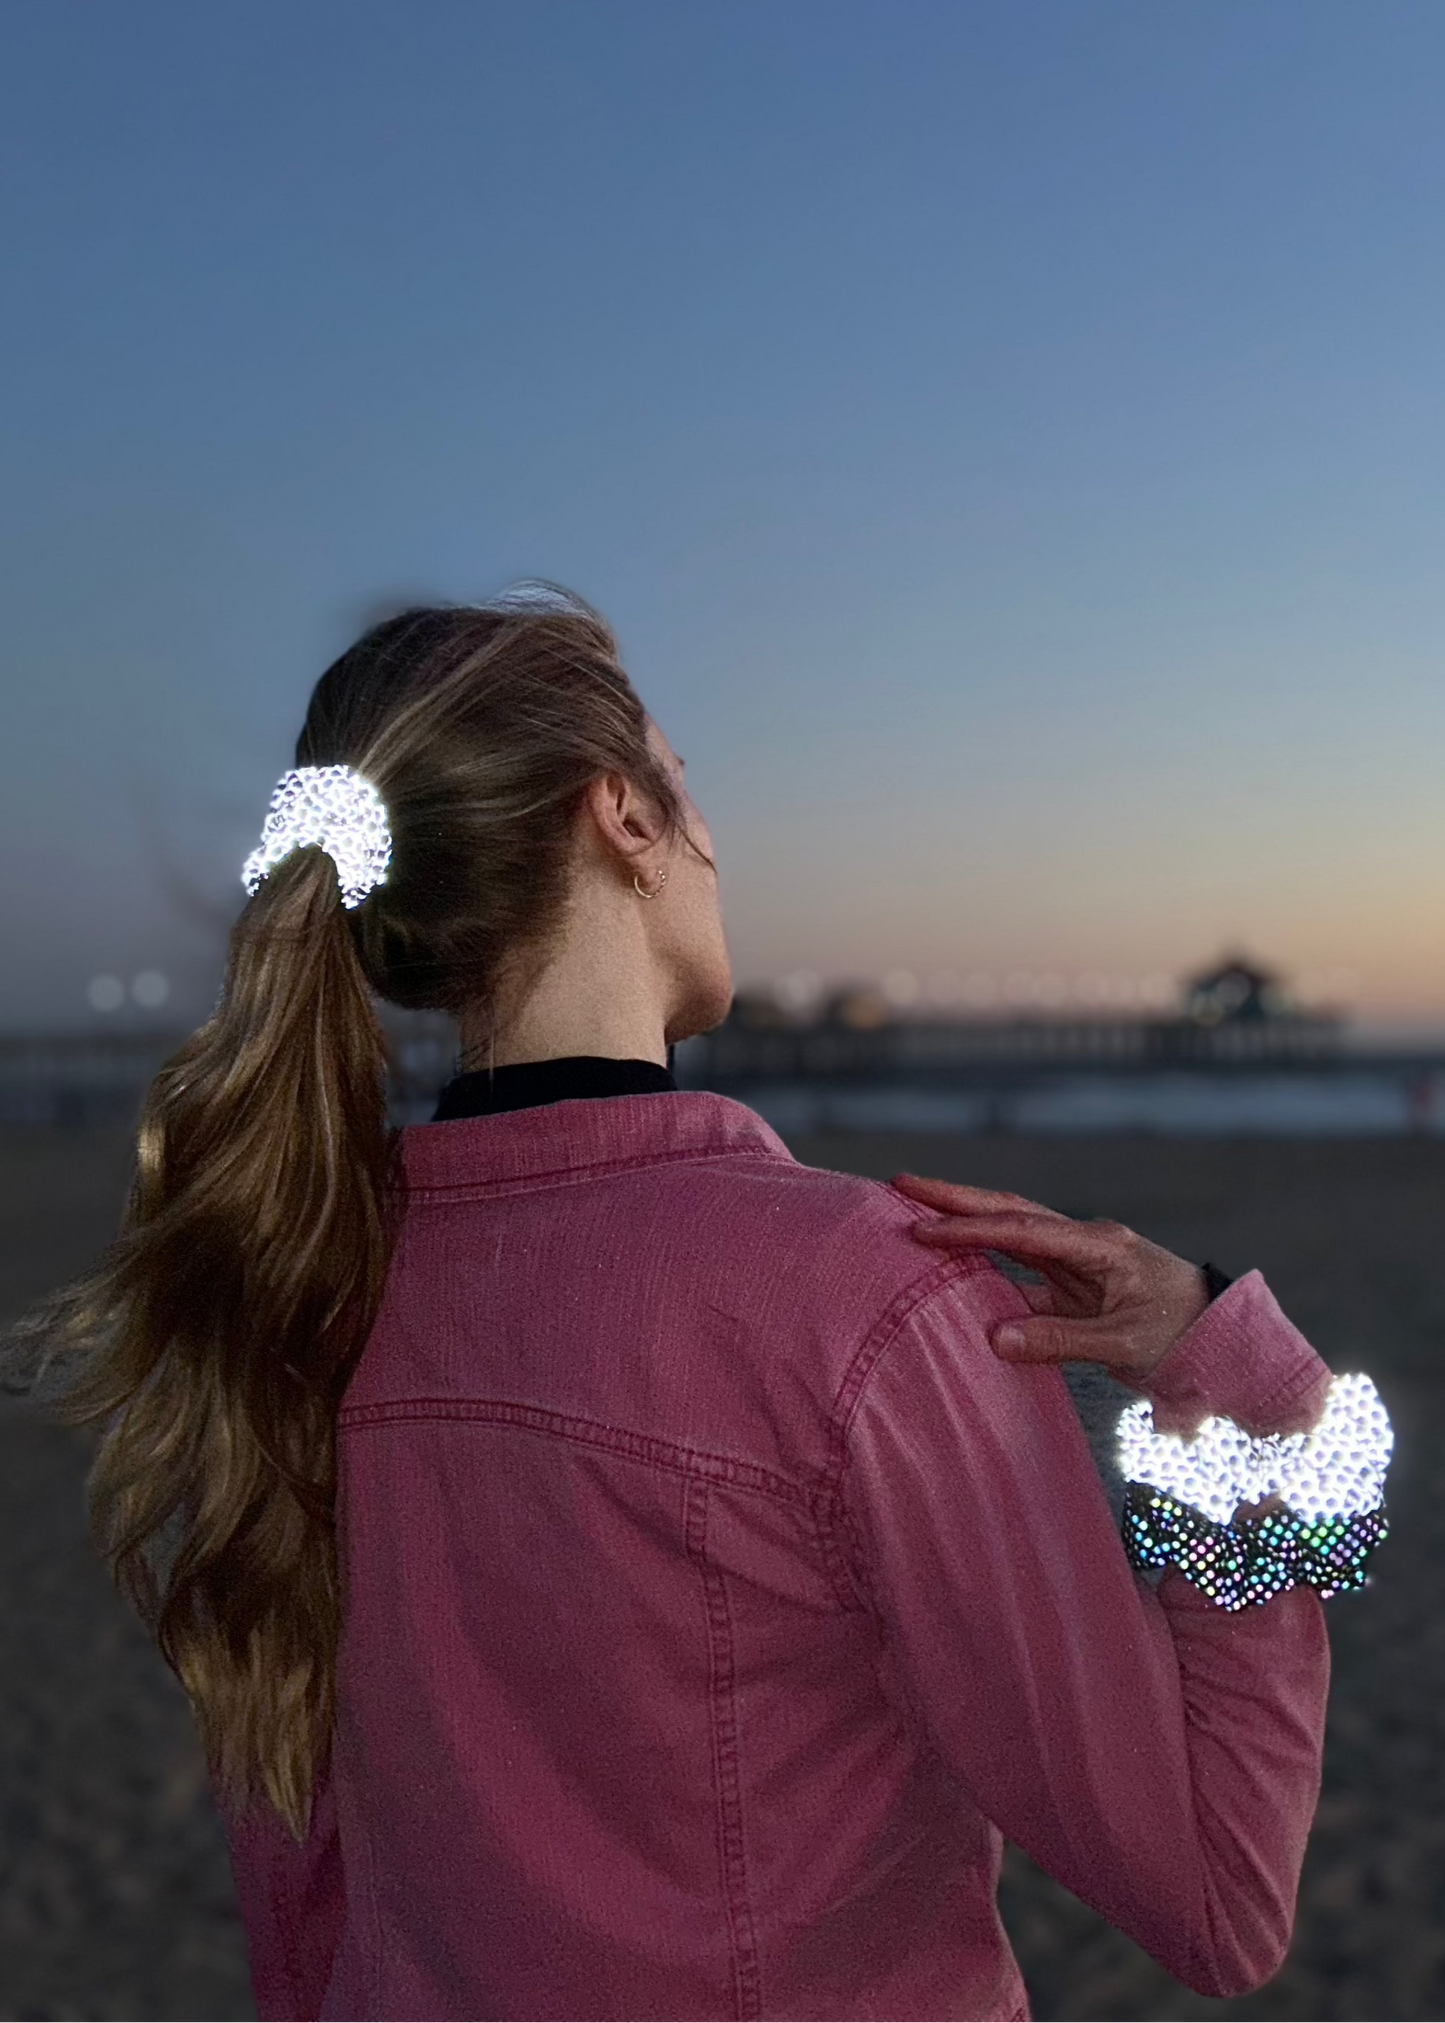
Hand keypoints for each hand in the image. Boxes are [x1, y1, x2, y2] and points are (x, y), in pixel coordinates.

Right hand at [890, 1173, 1210, 1382]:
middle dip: (956, 1199)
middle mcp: (1086, 1242)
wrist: (1227, 1342)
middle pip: (1010, 1211)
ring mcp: (1080, 1260)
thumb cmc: (1185, 1338)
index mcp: (1101, 1245)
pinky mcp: (1076, 1284)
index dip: (968, 1229)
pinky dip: (983, 1265)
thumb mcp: (1127, 1344)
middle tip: (900, 1184)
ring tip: (913, 1214)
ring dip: (965, 1223)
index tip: (921, 1230)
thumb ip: (1060, 1340)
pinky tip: (950, 1269)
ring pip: (1011, 1233)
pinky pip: (1020, 1269)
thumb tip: (993, 1338)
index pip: (1022, 1229)